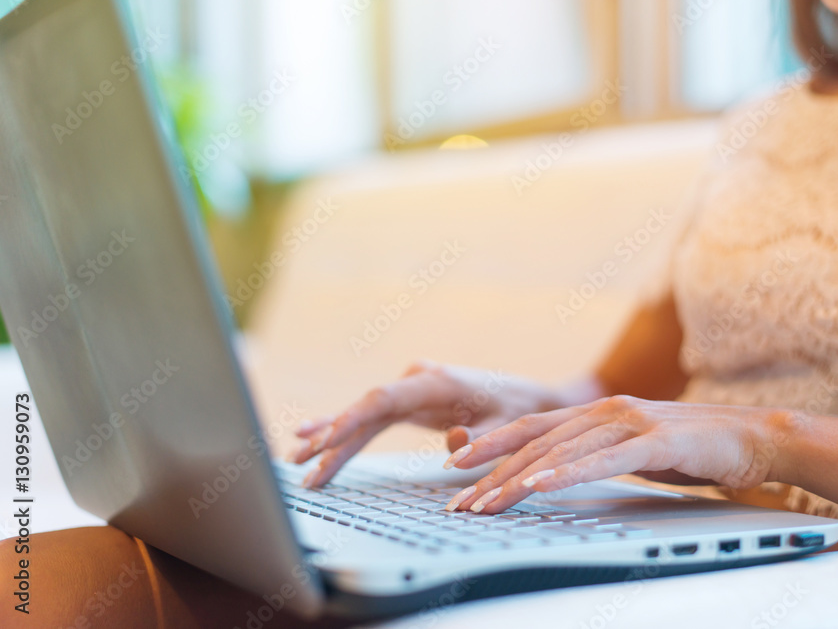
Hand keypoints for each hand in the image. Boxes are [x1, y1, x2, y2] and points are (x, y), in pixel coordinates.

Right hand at [291, 360, 562, 486]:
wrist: (533, 399)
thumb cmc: (521, 410)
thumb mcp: (508, 426)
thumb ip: (482, 436)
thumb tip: (453, 444)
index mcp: (437, 382)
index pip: (384, 400)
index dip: (351, 419)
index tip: (325, 439)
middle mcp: (418, 381)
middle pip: (365, 409)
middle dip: (331, 437)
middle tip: (301, 464)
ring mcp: (411, 390)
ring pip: (363, 415)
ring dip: (332, 439)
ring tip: (298, 462)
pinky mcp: (411, 403)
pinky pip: (373, 420)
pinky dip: (349, 434)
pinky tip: (319, 443)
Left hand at [440, 395, 786, 512]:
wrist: (754, 437)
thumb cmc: (694, 448)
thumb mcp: (633, 450)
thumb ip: (597, 455)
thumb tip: (560, 472)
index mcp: (598, 412)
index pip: (531, 428)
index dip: (491, 445)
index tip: (457, 466)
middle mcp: (607, 411)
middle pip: (536, 442)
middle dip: (492, 473)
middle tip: (460, 501)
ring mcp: (630, 422)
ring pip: (560, 451)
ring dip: (518, 479)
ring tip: (486, 502)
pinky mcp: (656, 441)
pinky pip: (603, 460)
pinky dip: (568, 473)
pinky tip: (542, 485)